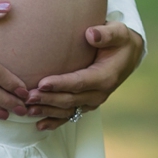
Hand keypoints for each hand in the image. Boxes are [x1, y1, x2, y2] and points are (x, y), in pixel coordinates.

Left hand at [24, 21, 143, 130]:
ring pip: (68, 110)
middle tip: (28, 97)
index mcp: (105, 77)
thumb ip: (106, 33)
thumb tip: (91, 34)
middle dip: (48, 99)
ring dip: (48, 111)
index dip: (60, 84)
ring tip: (28, 110)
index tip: (42, 83)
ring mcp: (93, 101)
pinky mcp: (87, 104)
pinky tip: (39, 125)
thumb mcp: (118, 33)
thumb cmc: (120, 42)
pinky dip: (55, 121)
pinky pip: (70, 116)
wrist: (128, 56)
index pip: (79, 82)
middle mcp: (99, 93)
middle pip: (70, 99)